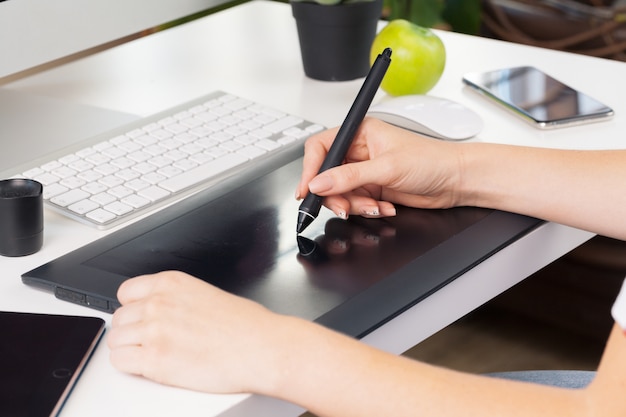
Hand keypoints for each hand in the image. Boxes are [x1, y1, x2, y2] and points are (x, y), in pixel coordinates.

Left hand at [107, 271, 283, 393]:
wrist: (260, 347)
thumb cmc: (246, 324)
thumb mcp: (206, 293)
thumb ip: (177, 298)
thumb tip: (164, 310)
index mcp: (171, 283)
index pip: (126, 292)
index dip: (133, 308)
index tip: (140, 317)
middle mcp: (158, 303)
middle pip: (119, 318)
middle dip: (132, 331)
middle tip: (149, 341)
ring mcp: (153, 332)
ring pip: (116, 341)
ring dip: (129, 349)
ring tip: (150, 355)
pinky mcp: (154, 361)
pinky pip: (120, 362)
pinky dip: (130, 367)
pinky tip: (148, 366)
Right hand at [296, 118, 462, 218]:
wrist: (456, 180)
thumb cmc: (432, 160)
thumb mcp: (387, 167)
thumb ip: (349, 177)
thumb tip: (319, 183)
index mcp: (360, 133)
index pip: (321, 147)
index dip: (310, 168)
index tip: (307, 189)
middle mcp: (359, 151)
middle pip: (327, 175)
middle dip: (335, 194)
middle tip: (344, 207)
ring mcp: (366, 172)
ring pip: (341, 193)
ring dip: (354, 205)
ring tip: (375, 206)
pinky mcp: (373, 189)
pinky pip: (356, 203)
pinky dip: (367, 209)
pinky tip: (385, 206)